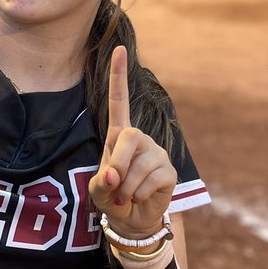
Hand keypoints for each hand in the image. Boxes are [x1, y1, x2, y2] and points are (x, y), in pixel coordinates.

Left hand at [88, 45, 175, 237]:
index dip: (118, 76)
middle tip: (114, 185)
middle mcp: (141, 139)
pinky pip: (151, 180)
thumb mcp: (97, 191)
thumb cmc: (112, 198)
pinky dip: (139, 194)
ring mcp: (157, 153)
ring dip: (127, 187)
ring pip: (140, 165)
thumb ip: (101, 182)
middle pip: (130, 136)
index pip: (119, 101)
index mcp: (119, 136)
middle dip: (118, 163)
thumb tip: (114, 175)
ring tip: (127, 195)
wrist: (131, 220)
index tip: (119, 48)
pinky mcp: (169, 171)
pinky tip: (140, 197)